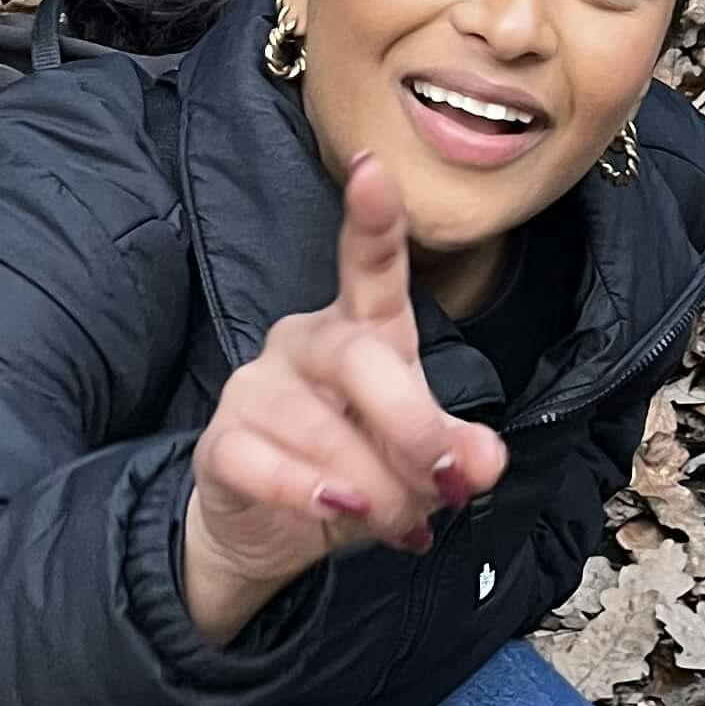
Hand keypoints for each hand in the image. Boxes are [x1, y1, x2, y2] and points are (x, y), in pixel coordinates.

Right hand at [180, 153, 508, 642]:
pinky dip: (309, 492)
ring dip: (374, 484)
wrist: (271, 535)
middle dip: (412, 426)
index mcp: (361, 332)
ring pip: (318, 425)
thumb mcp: (420, 467)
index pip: (368, 266)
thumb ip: (455, 453)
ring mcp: (255, 389)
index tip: (374, 170)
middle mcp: (304, 344)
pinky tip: (337, 510)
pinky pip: (264, 462)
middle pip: (359, 357)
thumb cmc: (355, 475)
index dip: (372, 221)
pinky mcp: (221, 444)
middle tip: (443, 485)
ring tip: (398, 522)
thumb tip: (483, 460)